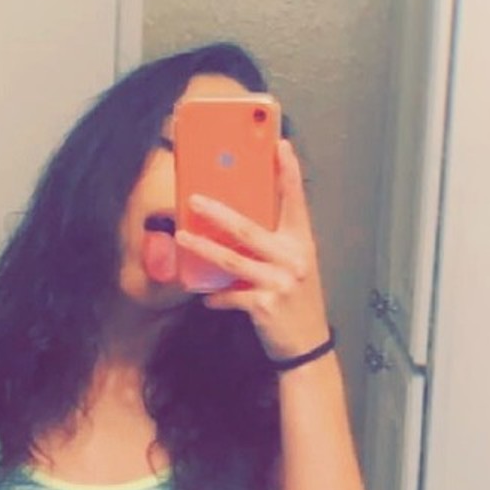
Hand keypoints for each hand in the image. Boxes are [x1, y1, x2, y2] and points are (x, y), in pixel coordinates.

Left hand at [175, 139, 331, 362]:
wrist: (306, 345)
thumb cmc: (296, 300)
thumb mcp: (293, 267)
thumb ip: (273, 245)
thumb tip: (234, 223)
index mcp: (302, 243)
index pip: (296, 201)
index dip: (288, 172)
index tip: (281, 145)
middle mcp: (294, 258)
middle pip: (249, 229)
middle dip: (218, 212)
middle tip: (194, 198)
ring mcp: (280, 282)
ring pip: (232, 260)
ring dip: (203, 248)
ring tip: (182, 236)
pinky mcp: (265, 306)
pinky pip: (230, 295)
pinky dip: (215, 295)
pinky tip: (205, 296)